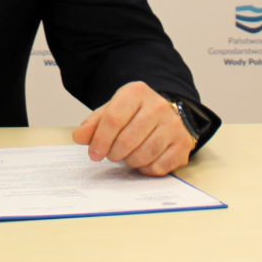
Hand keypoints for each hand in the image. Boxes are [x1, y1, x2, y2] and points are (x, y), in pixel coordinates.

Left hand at [72, 81, 195, 176]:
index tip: (94, 153)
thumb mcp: (112, 111)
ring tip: (127, 156)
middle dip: (114, 153)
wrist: (166, 113)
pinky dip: (146, 169)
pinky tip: (143, 160)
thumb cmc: (134, 114)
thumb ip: (93, 124)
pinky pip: (159, 167)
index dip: (100, 140)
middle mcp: (158, 106)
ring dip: (130, 161)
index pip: (113, 119)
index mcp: (136, 92)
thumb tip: (79, 137)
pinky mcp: (183, 144)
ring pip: (143, 155)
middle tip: (111, 155)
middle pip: (127, 140)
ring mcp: (173, 125)